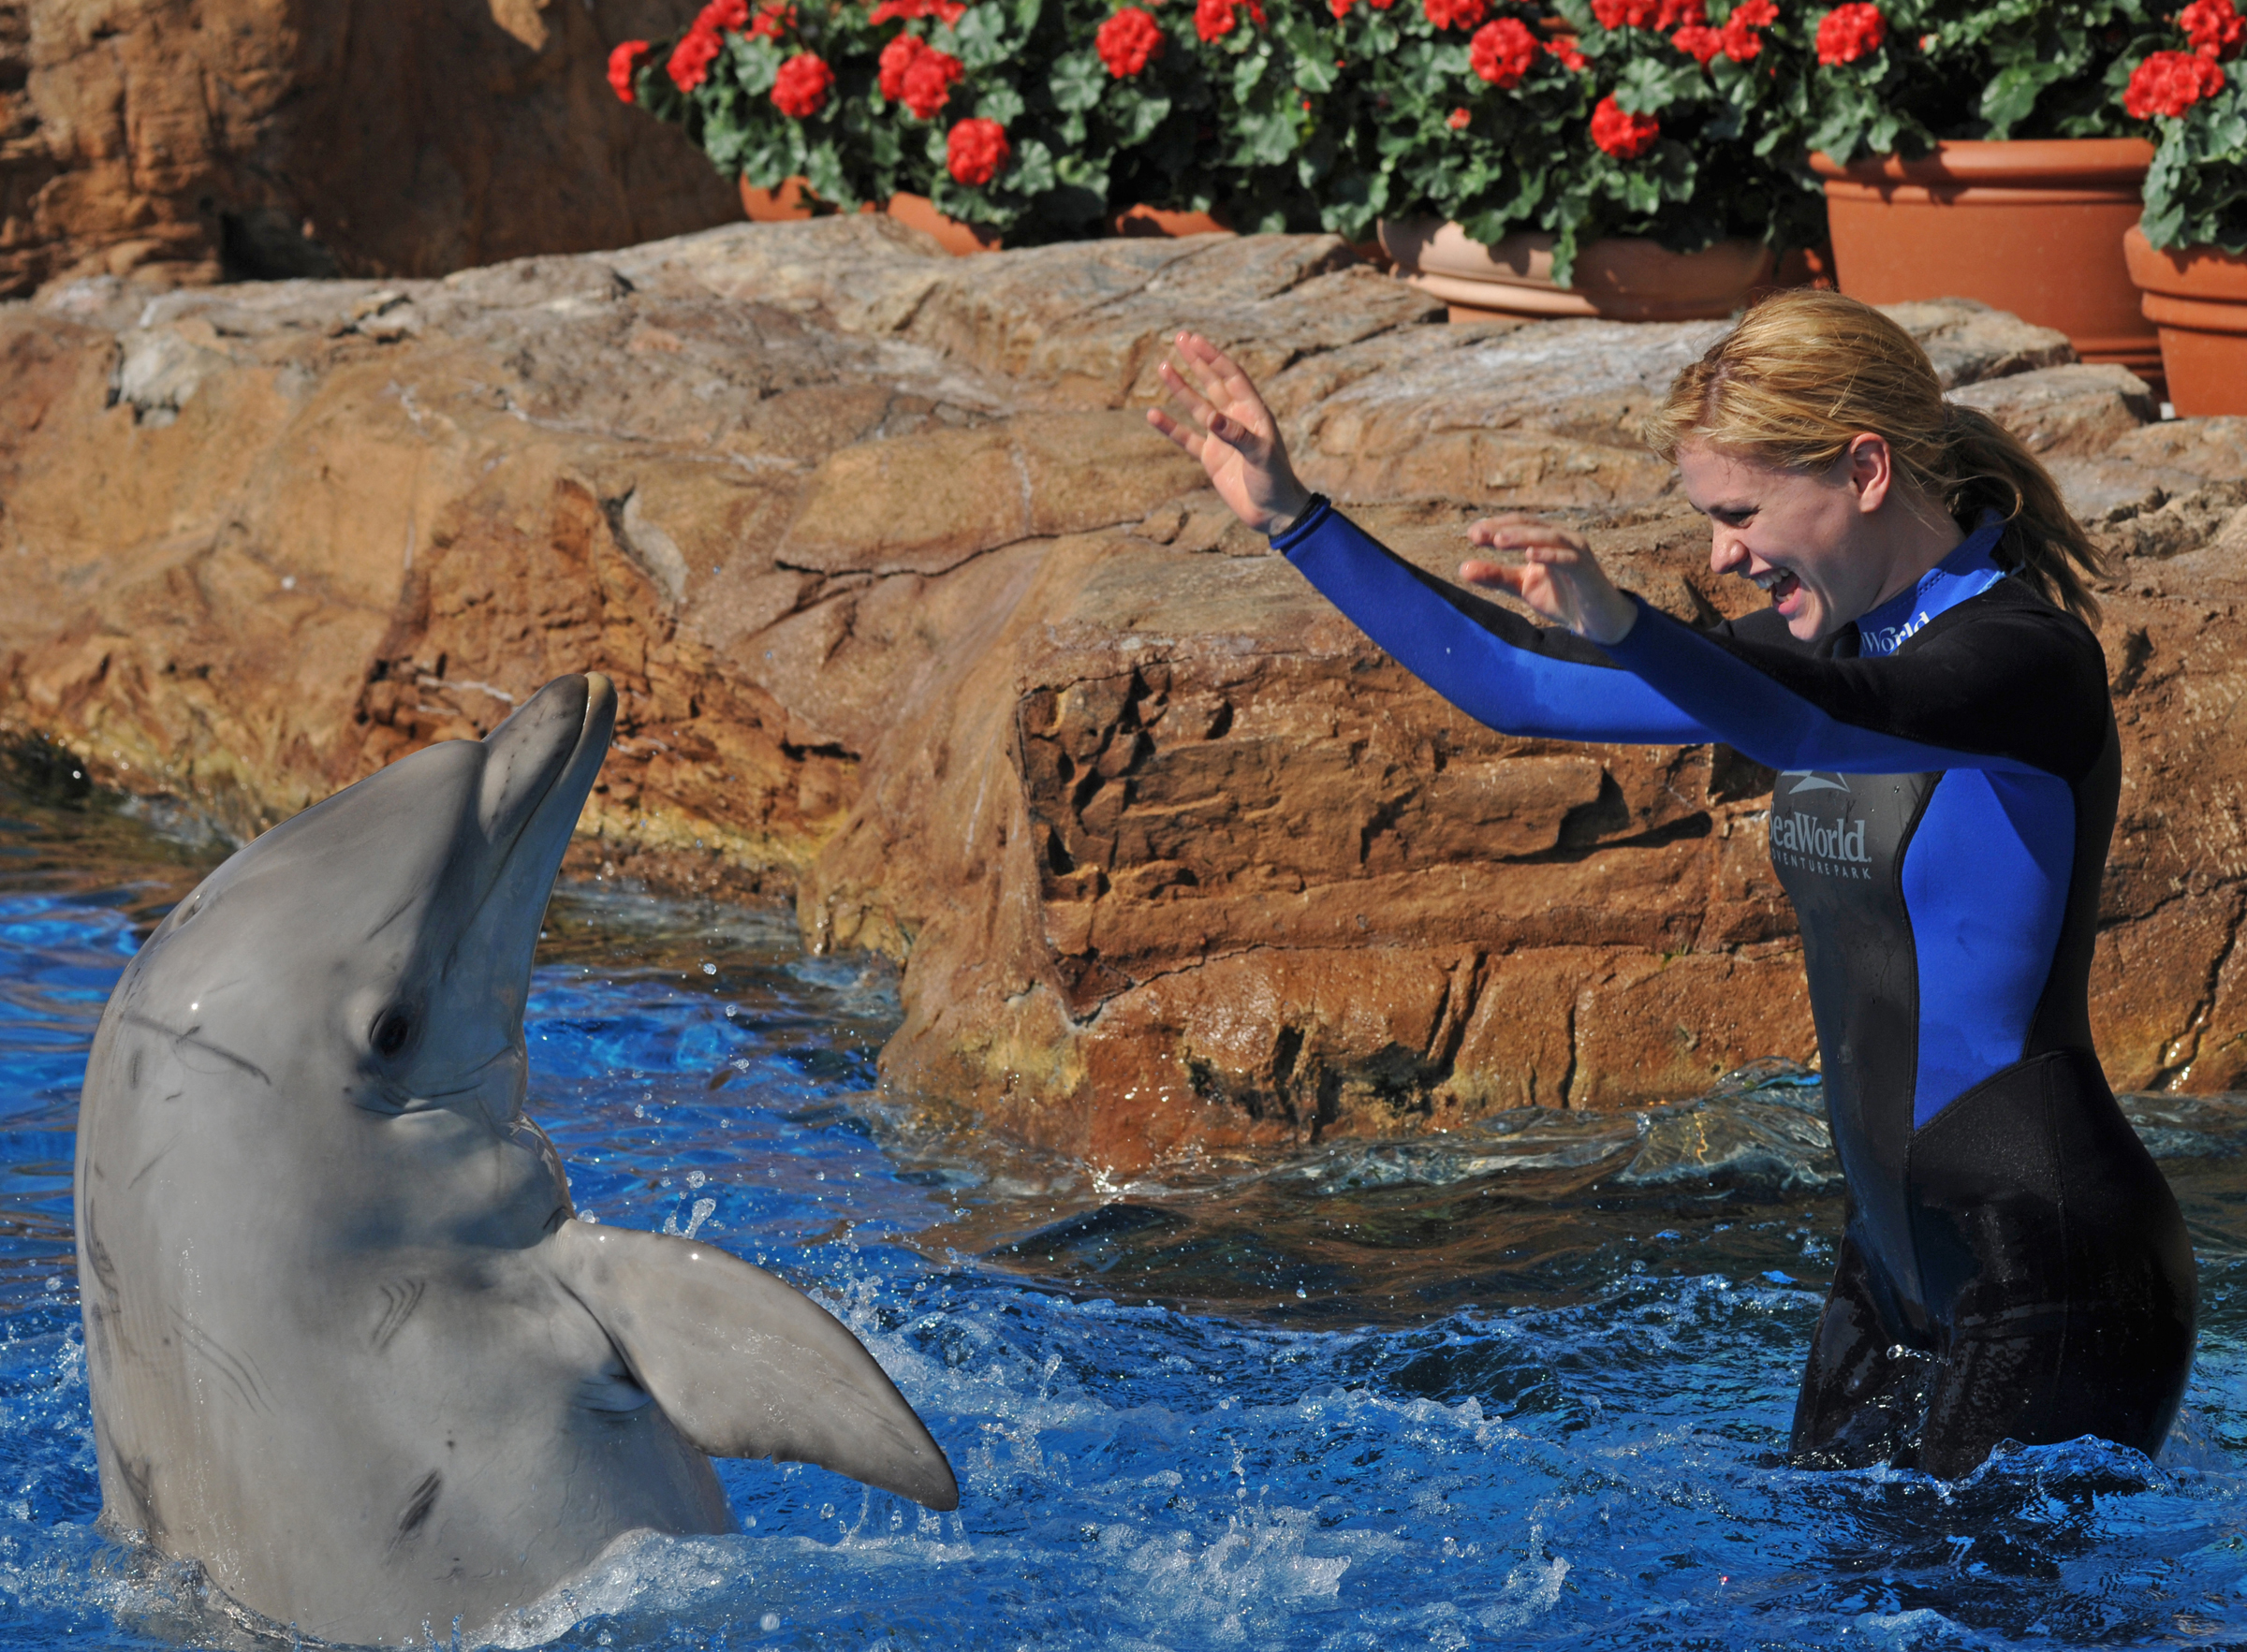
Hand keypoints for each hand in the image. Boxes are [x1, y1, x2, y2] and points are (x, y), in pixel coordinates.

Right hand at [1146, 333, 1314, 535]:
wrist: (1274, 513)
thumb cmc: (1275, 481)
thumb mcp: (1261, 457)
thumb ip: (1238, 436)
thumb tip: (1212, 418)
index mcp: (1254, 413)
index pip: (1232, 377)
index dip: (1214, 357)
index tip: (1195, 341)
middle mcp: (1236, 420)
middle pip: (1213, 383)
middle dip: (1197, 361)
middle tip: (1179, 338)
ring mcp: (1222, 438)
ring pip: (1197, 406)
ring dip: (1180, 388)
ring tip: (1162, 366)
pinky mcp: (1211, 458)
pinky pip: (1186, 438)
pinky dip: (1170, 427)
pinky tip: (1153, 414)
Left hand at [1460, 516, 1638, 645]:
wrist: (1599, 623)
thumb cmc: (1563, 599)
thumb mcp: (1523, 587)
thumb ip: (1496, 577)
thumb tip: (1462, 569)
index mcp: (1546, 540)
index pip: (1518, 525)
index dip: (1495, 526)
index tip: (1471, 534)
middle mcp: (1562, 540)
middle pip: (1531, 526)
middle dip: (1503, 529)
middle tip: (1476, 534)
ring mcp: (1577, 553)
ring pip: (1549, 537)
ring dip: (1522, 537)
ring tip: (1498, 540)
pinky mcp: (1588, 571)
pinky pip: (1568, 559)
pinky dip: (1550, 555)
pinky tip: (1530, 556)